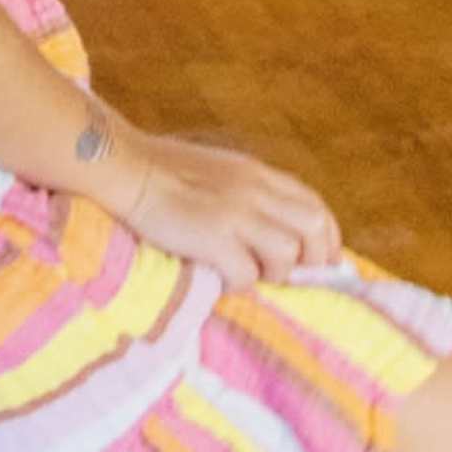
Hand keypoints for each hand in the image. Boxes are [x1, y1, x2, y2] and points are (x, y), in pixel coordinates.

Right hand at [112, 127, 344, 286]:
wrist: (125, 167)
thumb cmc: (162, 172)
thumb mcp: (220, 172)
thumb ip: (250, 193)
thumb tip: (273, 229)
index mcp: (258, 174)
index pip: (315, 206)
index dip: (326, 239)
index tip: (319, 262)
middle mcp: (256, 190)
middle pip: (314, 228)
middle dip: (312, 260)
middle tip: (290, 278)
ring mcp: (236, 213)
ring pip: (287, 254)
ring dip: (273, 274)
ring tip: (248, 274)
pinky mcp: (214, 236)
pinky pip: (247, 273)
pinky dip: (238, 284)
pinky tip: (219, 278)